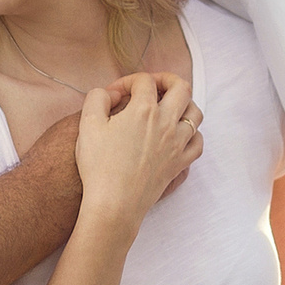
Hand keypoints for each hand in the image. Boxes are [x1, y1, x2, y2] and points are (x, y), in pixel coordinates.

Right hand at [76, 72, 200, 226]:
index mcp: (144, 110)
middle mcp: (166, 123)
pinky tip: (179, 135)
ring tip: (168, 108)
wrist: (114, 204)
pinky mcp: (179, 164)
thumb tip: (111, 93)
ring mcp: (177, 144)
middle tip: (152, 86)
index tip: (114, 94)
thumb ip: (97, 98)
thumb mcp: (87, 124)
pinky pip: (198, 143)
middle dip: (166, 80)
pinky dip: (192, 134)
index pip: (144, 80)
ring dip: (184, 104)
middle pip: (181, 88)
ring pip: (195, 114)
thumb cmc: (99, 166)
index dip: (127, 81)